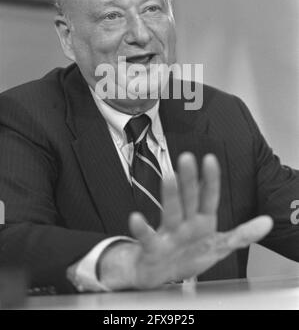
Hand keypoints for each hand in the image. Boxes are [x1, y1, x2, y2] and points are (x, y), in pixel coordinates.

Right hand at [100, 153, 272, 289]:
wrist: (159, 272)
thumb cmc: (189, 254)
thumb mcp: (219, 246)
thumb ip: (242, 234)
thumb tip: (268, 222)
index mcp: (202, 220)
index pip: (208, 196)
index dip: (211, 179)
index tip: (210, 158)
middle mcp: (185, 222)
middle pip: (188, 199)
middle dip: (189, 179)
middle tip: (187, 157)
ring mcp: (168, 233)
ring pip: (169, 212)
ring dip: (170, 195)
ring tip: (168, 177)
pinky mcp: (153, 247)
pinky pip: (147, 237)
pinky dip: (141, 228)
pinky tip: (136, 218)